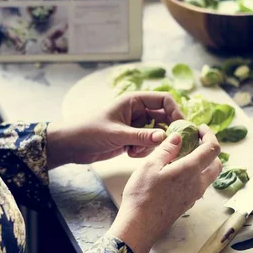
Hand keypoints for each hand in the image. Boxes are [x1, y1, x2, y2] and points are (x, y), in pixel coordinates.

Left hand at [46, 92, 182, 168]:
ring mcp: (135, 125)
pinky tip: (128, 153)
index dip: (175, 111)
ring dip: (151, 144)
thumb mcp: (117, 134)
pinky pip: (147, 144)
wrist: (71, 145)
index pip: (164, 99)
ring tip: (135, 150)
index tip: (181, 127)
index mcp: (133, 100)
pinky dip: (142, 150)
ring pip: (157, 134)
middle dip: (166, 132)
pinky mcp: (131, 139)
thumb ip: (141, 136)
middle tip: (169, 145)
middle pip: (164, 118)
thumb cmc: (89, 131)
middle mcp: (137, 111)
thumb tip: (165, 138)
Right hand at [109, 124, 221, 252]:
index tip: (200, 128)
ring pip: (209, 176)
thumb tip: (178, 137)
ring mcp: (193, 196)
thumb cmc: (142, 194)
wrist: (139, 226)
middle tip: (196, 141)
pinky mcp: (187, 204)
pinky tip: (178, 173)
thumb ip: (167, 149)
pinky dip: (196, 175)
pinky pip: (199, 186)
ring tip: (186, 155)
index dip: (209, 135)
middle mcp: (197, 184)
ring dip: (205, 163)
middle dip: (211, 149)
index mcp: (190, 170)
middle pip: (217, 164)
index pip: (212, 148)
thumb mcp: (150, 165)